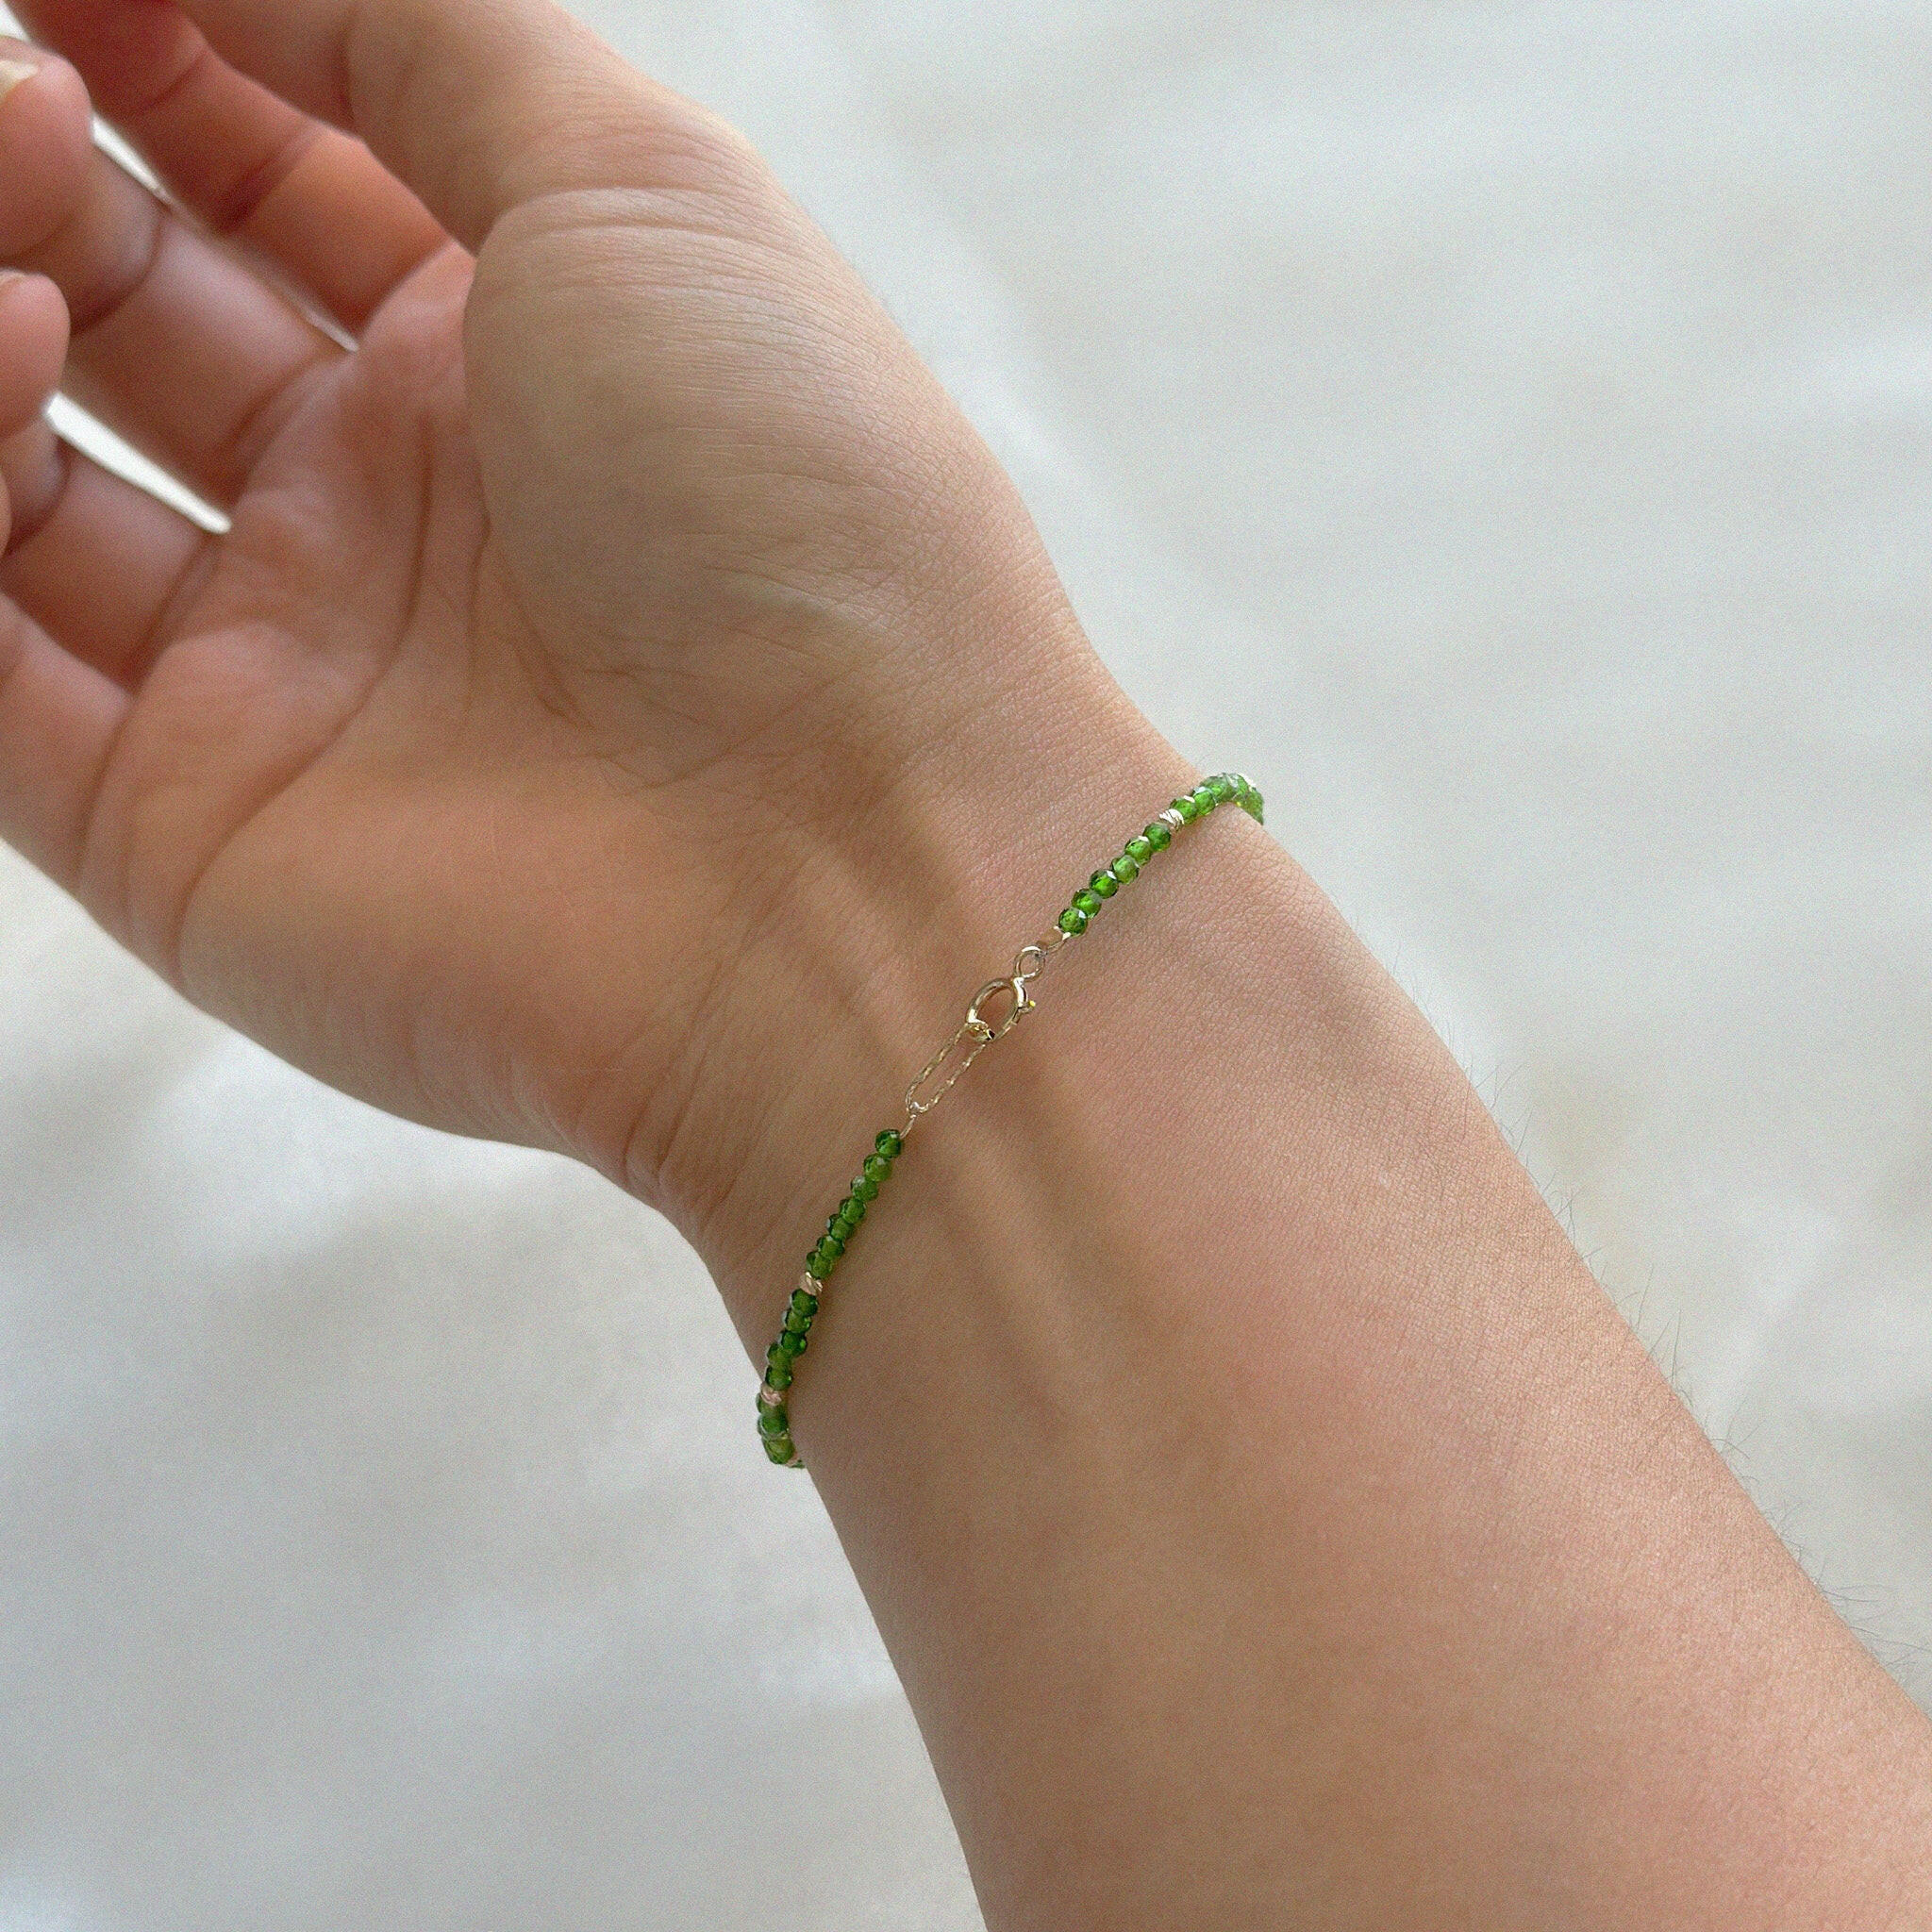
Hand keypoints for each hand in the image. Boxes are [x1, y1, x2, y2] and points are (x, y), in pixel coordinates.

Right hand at [0, 0, 1163, 1294]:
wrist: (850, 866)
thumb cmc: (796, 511)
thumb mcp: (642, 186)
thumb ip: (428, 41)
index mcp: (514, 363)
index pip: (273, 170)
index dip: (158, 48)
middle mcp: (396, 517)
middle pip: (136, 307)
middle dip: (44, 172)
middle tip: (23, 102)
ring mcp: (289, 675)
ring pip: (25, 480)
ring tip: (22, 245)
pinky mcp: (187, 829)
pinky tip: (5, 366)